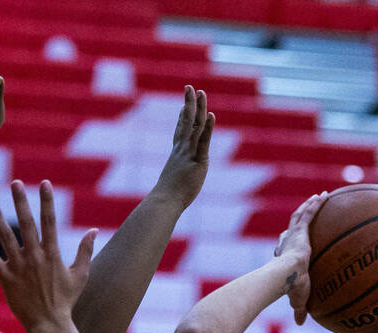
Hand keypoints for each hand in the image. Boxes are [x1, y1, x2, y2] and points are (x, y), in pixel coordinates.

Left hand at [0, 180, 97, 332]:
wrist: (50, 324)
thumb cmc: (66, 300)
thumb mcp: (81, 275)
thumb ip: (86, 251)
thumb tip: (92, 230)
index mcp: (53, 254)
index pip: (49, 222)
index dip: (47, 201)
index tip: (45, 183)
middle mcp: (34, 256)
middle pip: (26, 223)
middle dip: (21, 201)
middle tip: (15, 183)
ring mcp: (18, 267)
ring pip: (5, 236)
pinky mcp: (5, 278)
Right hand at [153, 86, 214, 209]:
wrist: (166, 200)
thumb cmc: (168, 197)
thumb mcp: (173, 183)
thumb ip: (175, 179)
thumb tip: (172, 185)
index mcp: (177, 154)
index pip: (180, 131)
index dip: (183, 116)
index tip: (185, 105)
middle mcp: (182, 149)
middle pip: (186, 121)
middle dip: (189, 103)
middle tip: (190, 88)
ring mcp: (189, 152)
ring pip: (194, 125)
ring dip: (198, 107)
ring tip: (200, 92)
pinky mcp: (198, 160)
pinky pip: (203, 140)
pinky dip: (208, 126)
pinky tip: (211, 114)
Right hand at [274, 192, 325, 322]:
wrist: (286, 276)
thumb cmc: (290, 288)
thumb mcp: (298, 299)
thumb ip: (299, 309)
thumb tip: (300, 324)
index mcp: (284, 255)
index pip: (285, 245)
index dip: (287, 240)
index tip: (289, 237)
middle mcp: (287, 242)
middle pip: (293, 226)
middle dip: (301, 217)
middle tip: (307, 211)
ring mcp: (293, 234)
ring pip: (301, 215)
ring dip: (309, 205)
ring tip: (319, 197)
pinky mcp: (300, 230)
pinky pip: (310, 213)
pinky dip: (316, 204)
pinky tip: (325, 196)